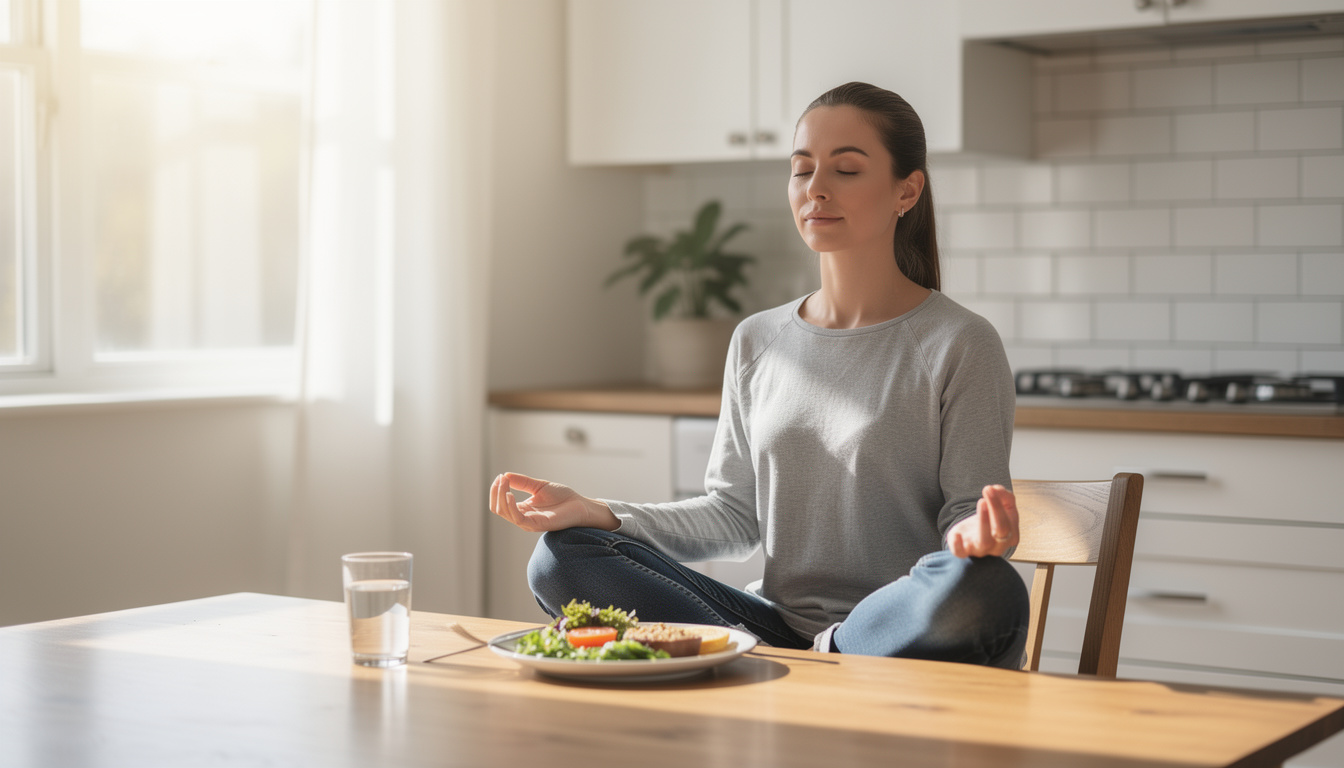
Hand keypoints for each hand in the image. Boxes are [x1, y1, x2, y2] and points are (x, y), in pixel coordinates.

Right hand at [489, 472, 619, 532]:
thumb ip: (522, 482)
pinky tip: (510, 494)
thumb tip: (505, 475)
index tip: (500, 476)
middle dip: (496, 492)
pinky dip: (510, 506)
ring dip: (501, 496)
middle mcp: (522, 518)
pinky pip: (517, 518)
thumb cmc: (562, 497)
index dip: (496, 489)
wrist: (580, 505)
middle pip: (498, 508)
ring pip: (504, 513)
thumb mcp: (538, 486)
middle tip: (501, 478)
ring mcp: (528, 522)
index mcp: (522, 509)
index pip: (499, 503)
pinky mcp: (536, 524)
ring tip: (504, 483)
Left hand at [947, 484, 1018, 557]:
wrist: (974, 532)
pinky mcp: (963, 551)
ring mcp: (980, 550)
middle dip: (996, 511)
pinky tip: (956, 534)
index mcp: (1011, 535)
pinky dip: (958, 545)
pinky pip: (960, 553)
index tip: (990, 489)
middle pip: (1001, 531)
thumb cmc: (992, 519)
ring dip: (984, 522)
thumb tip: (996, 489)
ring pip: (985, 541)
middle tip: (988, 491)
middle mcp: (998, 545)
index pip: (1008, 523)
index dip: (999, 506)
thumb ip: (1003, 494)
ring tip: (981, 502)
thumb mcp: (1002, 505)